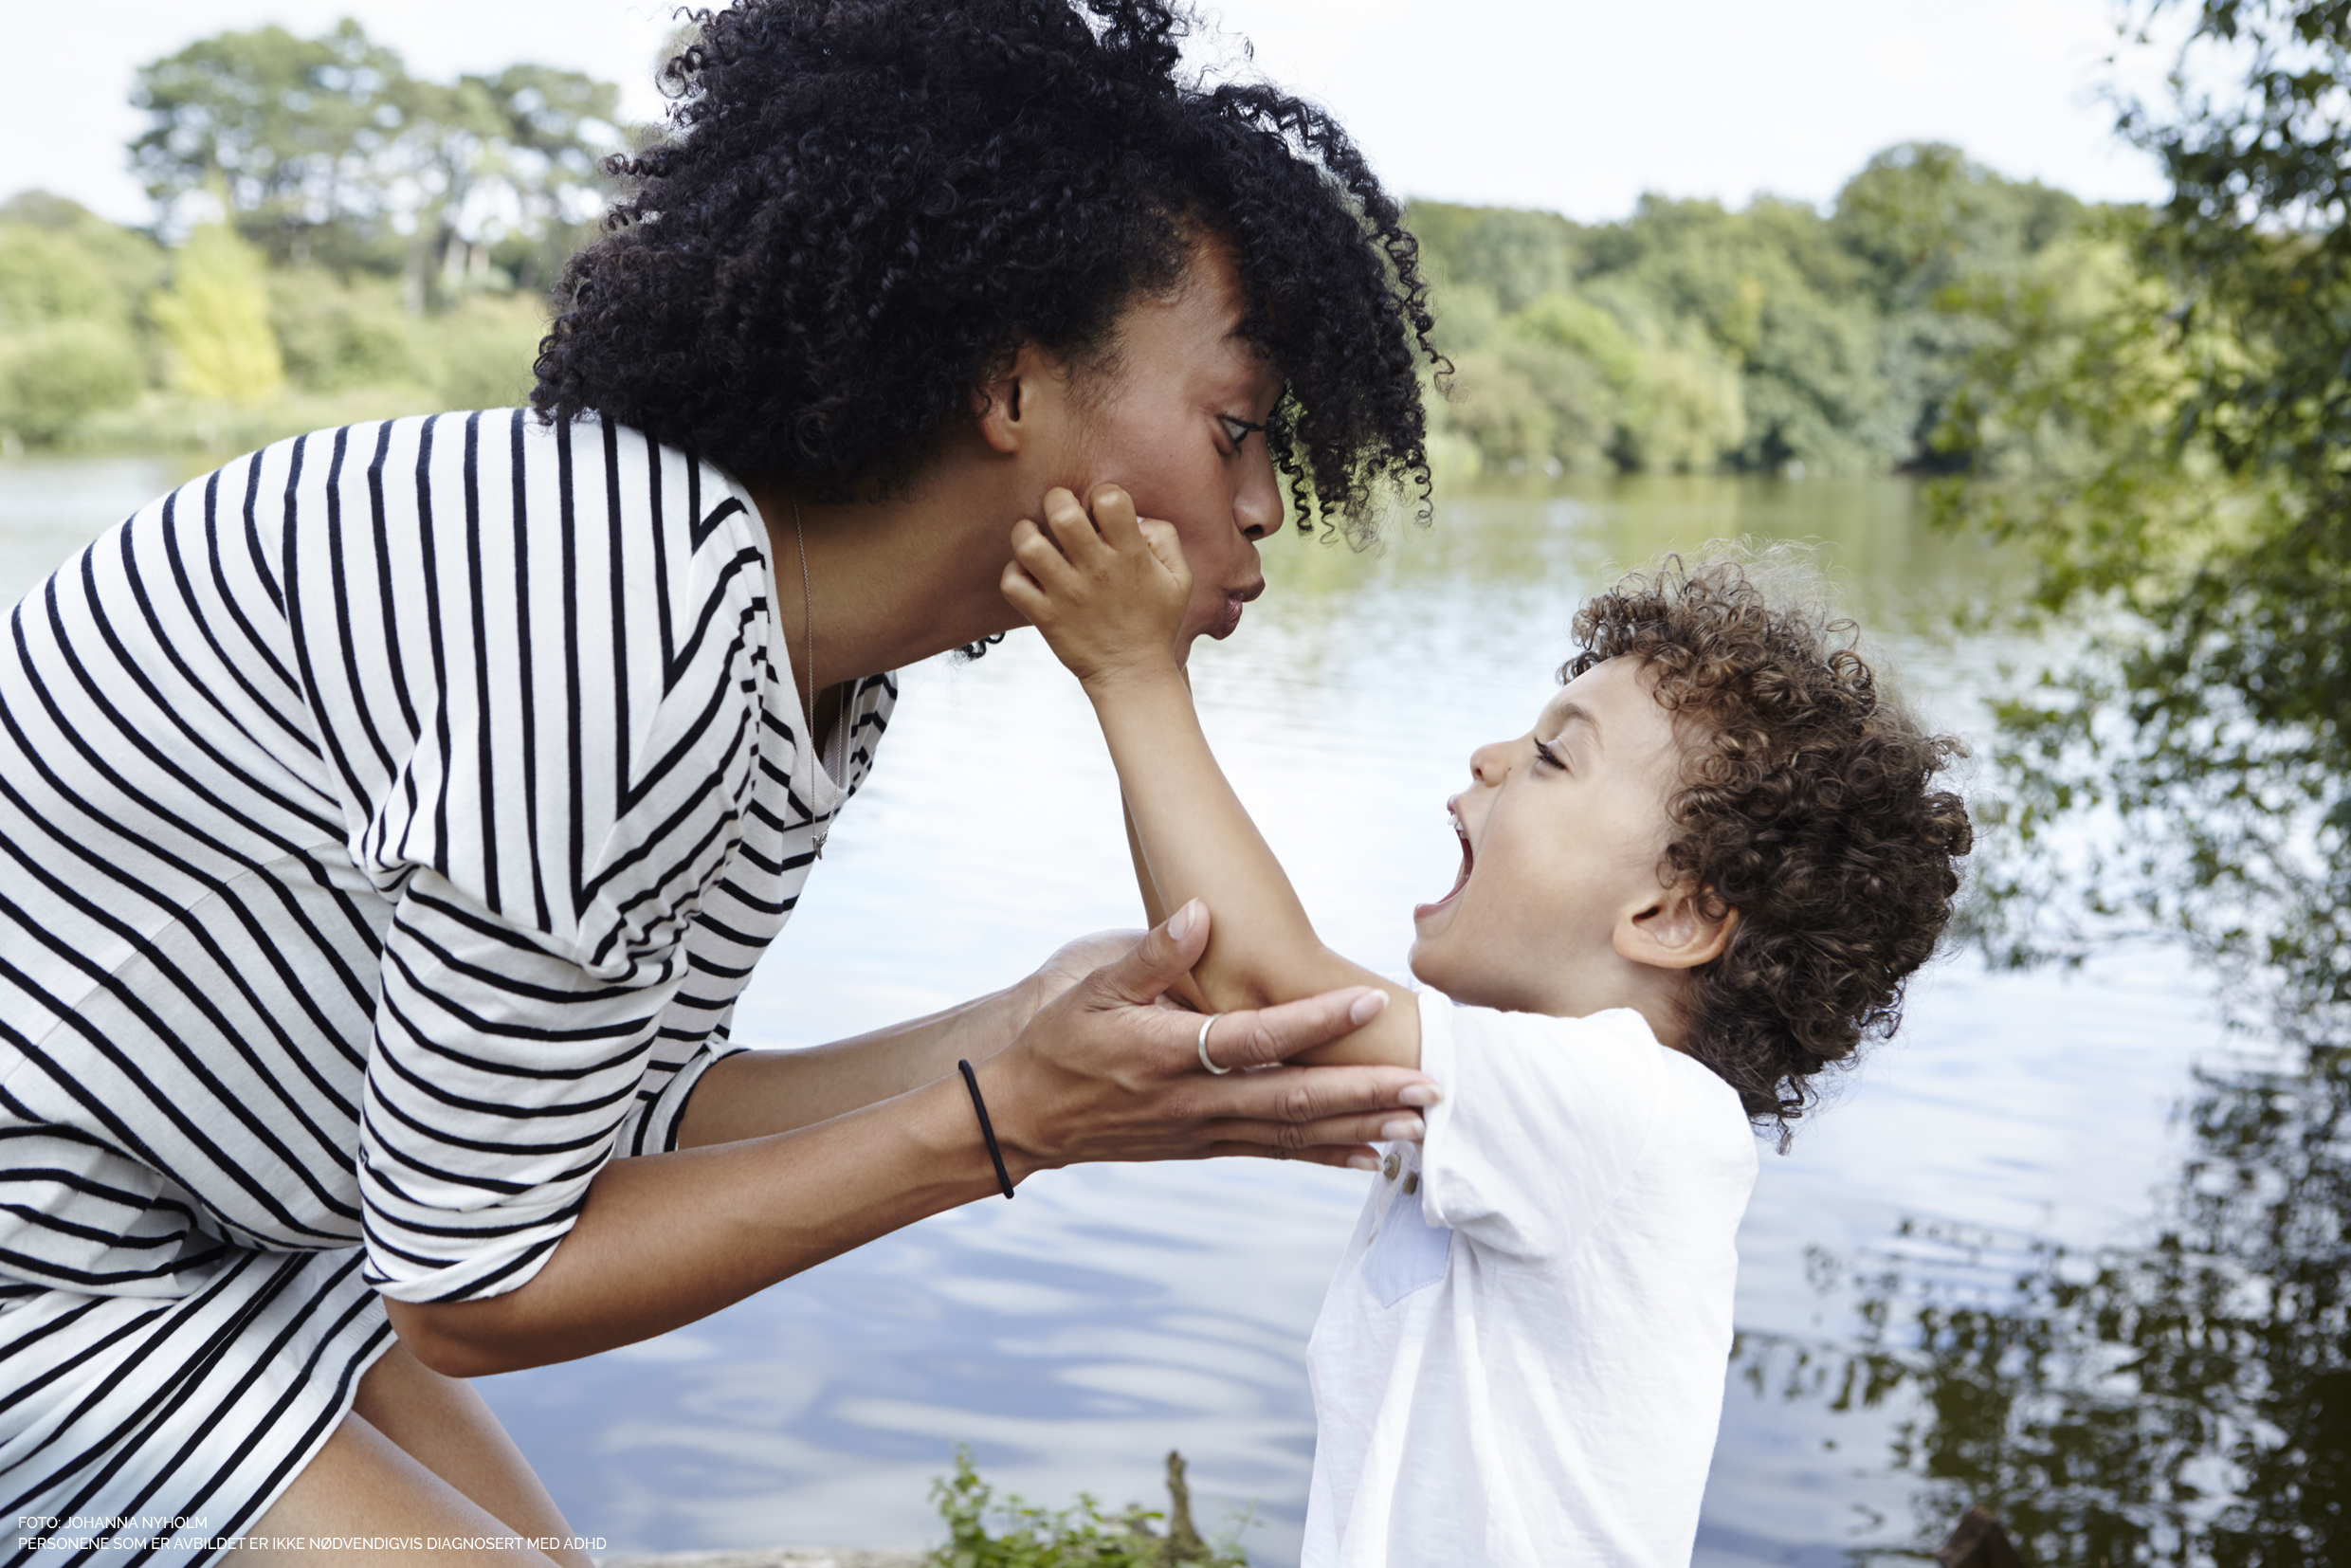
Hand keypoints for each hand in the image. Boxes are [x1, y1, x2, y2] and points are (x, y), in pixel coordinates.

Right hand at [980, 901, 1439, 1173]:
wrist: (1027, 1119)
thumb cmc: (1061, 1044)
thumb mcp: (1092, 990)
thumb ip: (1150, 955)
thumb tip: (1198, 913)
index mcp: (1168, 1053)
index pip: (1256, 1037)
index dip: (1316, 1021)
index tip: (1371, 1001)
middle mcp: (1194, 1100)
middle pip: (1293, 1098)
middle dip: (1364, 1093)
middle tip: (1427, 1084)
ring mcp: (1204, 1130)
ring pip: (1294, 1132)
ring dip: (1359, 1126)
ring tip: (1419, 1122)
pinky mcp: (1207, 1147)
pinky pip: (1277, 1152)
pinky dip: (1327, 1153)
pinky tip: (1372, 1155)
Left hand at [1001, 483, 1190, 687]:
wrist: (1133, 674)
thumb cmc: (1156, 622)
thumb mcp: (1180, 579)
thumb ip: (1165, 537)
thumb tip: (1135, 516)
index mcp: (1131, 556)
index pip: (1110, 499)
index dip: (1103, 495)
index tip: (1101, 512)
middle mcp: (1097, 570)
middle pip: (1062, 512)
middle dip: (1057, 501)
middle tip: (1061, 514)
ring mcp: (1067, 594)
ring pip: (1028, 544)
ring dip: (1026, 532)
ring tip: (1036, 538)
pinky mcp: (1045, 617)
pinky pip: (1012, 583)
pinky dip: (1014, 573)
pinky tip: (1029, 574)